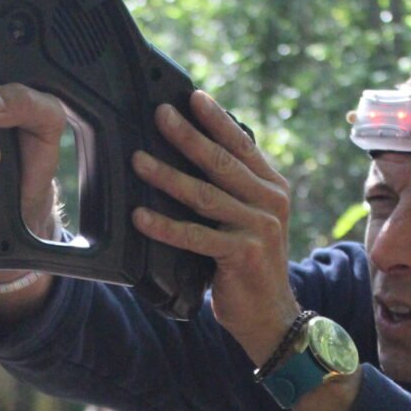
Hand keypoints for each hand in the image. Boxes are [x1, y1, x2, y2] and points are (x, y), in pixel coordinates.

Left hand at [130, 91, 300, 361]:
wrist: (270, 313)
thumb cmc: (250, 262)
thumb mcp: (251, 217)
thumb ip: (234, 188)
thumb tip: (195, 152)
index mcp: (271, 187)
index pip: (242, 144)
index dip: (217, 119)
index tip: (194, 97)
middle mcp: (270, 202)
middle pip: (222, 162)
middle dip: (188, 136)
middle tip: (160, 114)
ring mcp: (258, 227)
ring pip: (205, 195)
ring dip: (168, 176)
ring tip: (138, 161)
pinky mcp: (243, 254)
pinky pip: (195, 236)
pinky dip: (165, 226)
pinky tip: (141, 217)